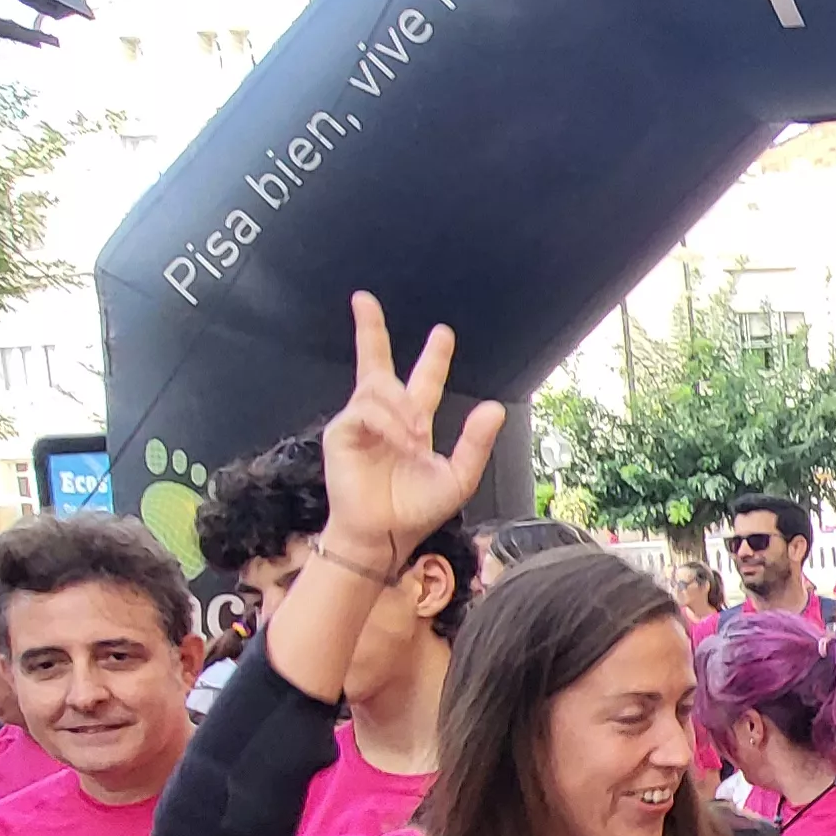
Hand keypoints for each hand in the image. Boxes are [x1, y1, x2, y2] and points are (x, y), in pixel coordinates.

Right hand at [323, 293, 509, 567]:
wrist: (384, 534)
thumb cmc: (416, 510)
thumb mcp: (458, 477)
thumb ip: (475, 443)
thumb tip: (494, 407)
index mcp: (413, 424)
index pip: (424, 381)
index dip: (434, 357)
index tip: (443, 332)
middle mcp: (386, 418)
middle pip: (377, 364)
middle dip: (371, 331)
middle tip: (364, 301)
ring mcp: (360, 422)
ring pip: (380, 389)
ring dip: (402, 410)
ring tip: (414, 438)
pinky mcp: (341, 432)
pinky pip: (366, 411)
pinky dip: (386, 422)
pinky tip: (398, 440)